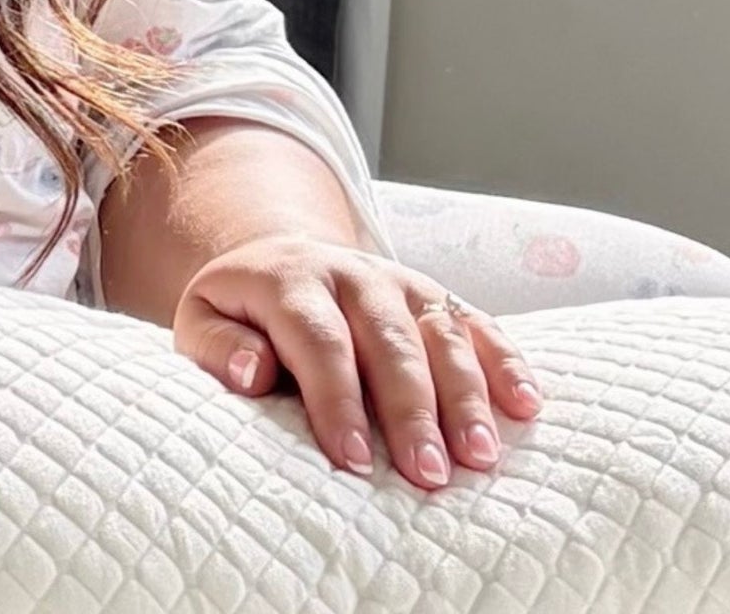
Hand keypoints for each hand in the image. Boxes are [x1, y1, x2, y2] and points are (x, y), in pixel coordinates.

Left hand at [171, 234, 544, 489]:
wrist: (281, 256)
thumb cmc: (241, 313)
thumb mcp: (202, 319)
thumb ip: (216, 346)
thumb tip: (251, 372)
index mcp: (291, 280)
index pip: (319, 341)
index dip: (338, 400)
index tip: (353, 460)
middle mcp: (353, 274)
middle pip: (390, 341)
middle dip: (411, 411)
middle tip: (429, 474)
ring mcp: (401, 282)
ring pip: (442, 333)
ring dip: (467, 396)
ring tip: (481, 456)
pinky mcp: (437, 295)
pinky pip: (479, 323)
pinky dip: (507, 362)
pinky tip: (527, 405)